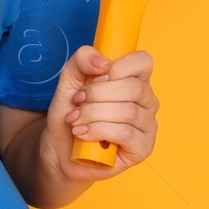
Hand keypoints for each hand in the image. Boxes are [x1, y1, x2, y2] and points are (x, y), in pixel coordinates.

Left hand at [42, 45, 158, 182]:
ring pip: (128, 112)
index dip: (117, 67)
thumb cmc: (71, 112)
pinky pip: (125, 134)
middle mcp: (147, 101)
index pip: (142, 62)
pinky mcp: (142, 148)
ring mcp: (148, 126)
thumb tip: (103, 62)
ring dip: (93, 114)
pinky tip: (83, 134)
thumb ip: (82, 60)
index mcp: (135, 79)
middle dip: (97, 94)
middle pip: (134, 88)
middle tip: (77, 101)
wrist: (61, 147)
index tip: (93, 78)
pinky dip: (97, 131)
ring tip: (75, 120)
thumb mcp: (69, 79)